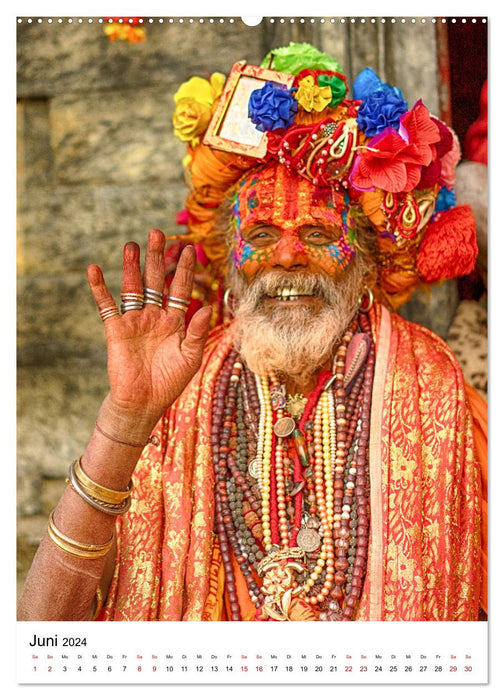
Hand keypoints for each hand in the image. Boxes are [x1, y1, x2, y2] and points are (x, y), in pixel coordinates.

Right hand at [87, 229, 210, 423]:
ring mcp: (134, 320)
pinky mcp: (116, 329)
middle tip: (157, 232)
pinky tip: (94, 269)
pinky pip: (106, 305)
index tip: (189, 248)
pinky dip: (99, 288)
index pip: (180, 288)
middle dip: (157, 257)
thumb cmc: (170, 382)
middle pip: (155, 280)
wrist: (143, 402)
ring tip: (131, 244)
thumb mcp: (190, 357)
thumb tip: (208, 306)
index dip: (184, 269)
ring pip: (132, 287)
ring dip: (131, 266)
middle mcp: (154, 316)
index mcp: (175, 321)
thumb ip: (198, 331)